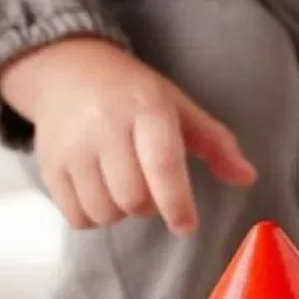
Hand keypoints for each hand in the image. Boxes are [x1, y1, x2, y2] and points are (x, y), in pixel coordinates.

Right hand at [0, 36, 256, 233]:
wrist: (67, 72)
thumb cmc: (132, 94)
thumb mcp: (178, 107)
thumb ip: (216, 143)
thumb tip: (248, 178)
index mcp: (145, 108)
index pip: (162, 164)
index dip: (177, 203)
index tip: (187, 226)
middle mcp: (105, 126)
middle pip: (133, 198)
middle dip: (149, 206)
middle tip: (150, 187)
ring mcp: (72, 147)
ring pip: (105, 212)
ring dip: (121, 212)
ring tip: (123, 185)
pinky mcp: (49, 165)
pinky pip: (77, 217)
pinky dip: (94, 217)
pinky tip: (100, 192)